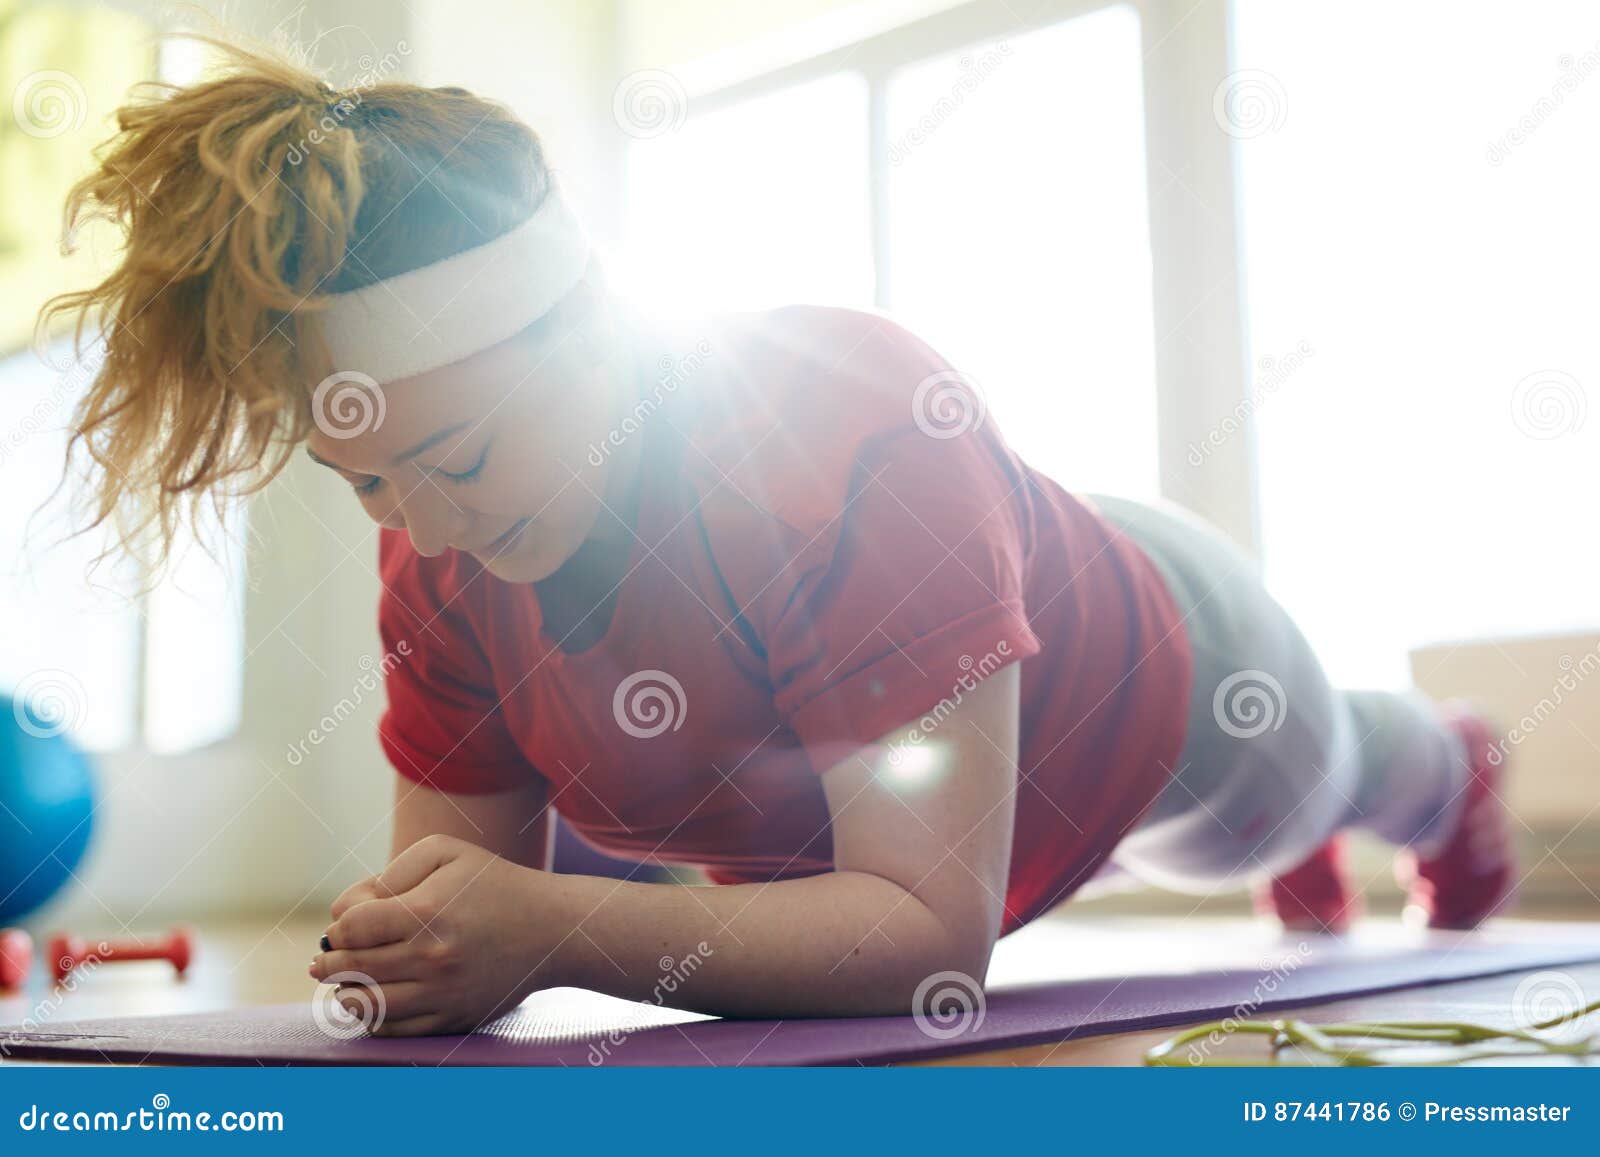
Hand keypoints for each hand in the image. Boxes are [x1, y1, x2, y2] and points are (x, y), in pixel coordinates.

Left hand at [310, 834, 562, 1035]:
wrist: (551, 930)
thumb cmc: (494, 884)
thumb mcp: (445, 853)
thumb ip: (390, 874)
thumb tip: (345, 913)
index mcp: (426, 913)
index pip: (351, 929)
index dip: (336, 928)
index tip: (341, 926)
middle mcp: (431, 958)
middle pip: (353, 967)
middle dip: (330, 962)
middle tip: (322, 960)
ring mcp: (442, 994)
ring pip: (367, 1005)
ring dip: (343, 994)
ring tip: (341, 984)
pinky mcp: (453, 1018)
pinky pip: (395, 1030)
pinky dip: (370, 1019)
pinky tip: (367, 1004)